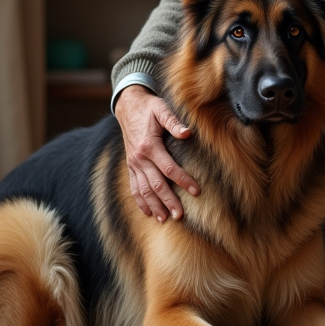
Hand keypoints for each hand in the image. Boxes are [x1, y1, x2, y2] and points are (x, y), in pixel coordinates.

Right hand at [114, 85, 197, 221]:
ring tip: (165, 219)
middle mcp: (139, 158)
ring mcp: (133, 164)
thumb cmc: (149, 108)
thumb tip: (188, 132)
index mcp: (149, 146)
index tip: (197, 191)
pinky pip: (133, 187)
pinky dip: (140, 201)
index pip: (169, 168)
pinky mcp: (130, 166)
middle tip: (180, 216)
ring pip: (143, 190)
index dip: (183, 180)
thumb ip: (174, 121)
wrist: (128, 106)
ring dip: (154, 206)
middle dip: (168, 201)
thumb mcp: (161, 109)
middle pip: (156, 185)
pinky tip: (148, 213)